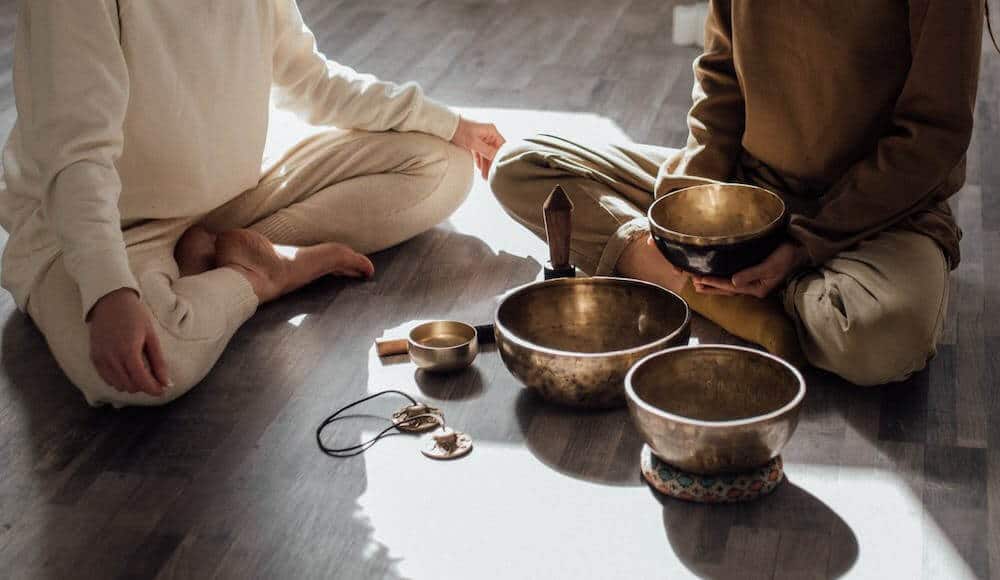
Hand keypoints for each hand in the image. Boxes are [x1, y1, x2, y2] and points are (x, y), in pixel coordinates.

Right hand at [88, 288, 169, 395]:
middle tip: (154, 379)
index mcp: (128, 352)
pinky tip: (127, 370)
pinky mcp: (93, 357)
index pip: (141, 381)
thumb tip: (167, 382)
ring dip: (131, 384)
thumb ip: (158, 362)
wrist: (109, 299)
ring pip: (117, 385)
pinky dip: (118, 379)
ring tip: (141, 372)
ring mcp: (100, 358)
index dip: (154, 389)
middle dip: (144, 386)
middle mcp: (111, 358)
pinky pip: (106, 378)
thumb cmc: (135, 315)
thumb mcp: (151, 336)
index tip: (163, 390)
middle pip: (130, 386)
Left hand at [451, 117, 505, 179]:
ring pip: (487, 153)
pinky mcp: (474, 141)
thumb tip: (496, 158)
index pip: (501, 146)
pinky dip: (480, 160)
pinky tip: (480, 168)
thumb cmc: (460, 130)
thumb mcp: (473, 142)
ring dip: (486, 164)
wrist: (447, 126)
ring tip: (485, 175)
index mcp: (491, 131)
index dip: (500, 157)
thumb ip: (486, 151)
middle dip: (492, 163)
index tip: (497, 168)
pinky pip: (480, 152)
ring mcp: (481, 138)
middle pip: (494, 151)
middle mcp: (488, 134)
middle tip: (490, 175)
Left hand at [693, 242, 807, 297]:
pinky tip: (714, 276)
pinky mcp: (753, 273)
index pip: (730, 287)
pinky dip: (722, 278)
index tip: (700, 279)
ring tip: (697, 282)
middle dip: (710, 286)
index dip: (714, 283)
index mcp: (757, 289)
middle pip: (727, 289)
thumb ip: (751, 274)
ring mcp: (753, 281)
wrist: (800, 250)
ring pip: (728, 285)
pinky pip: (733, 278)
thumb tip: (733, 282)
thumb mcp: (771, 266)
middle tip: (693, 283)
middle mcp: (753, 287)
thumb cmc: (787, 256)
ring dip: (713, 284)